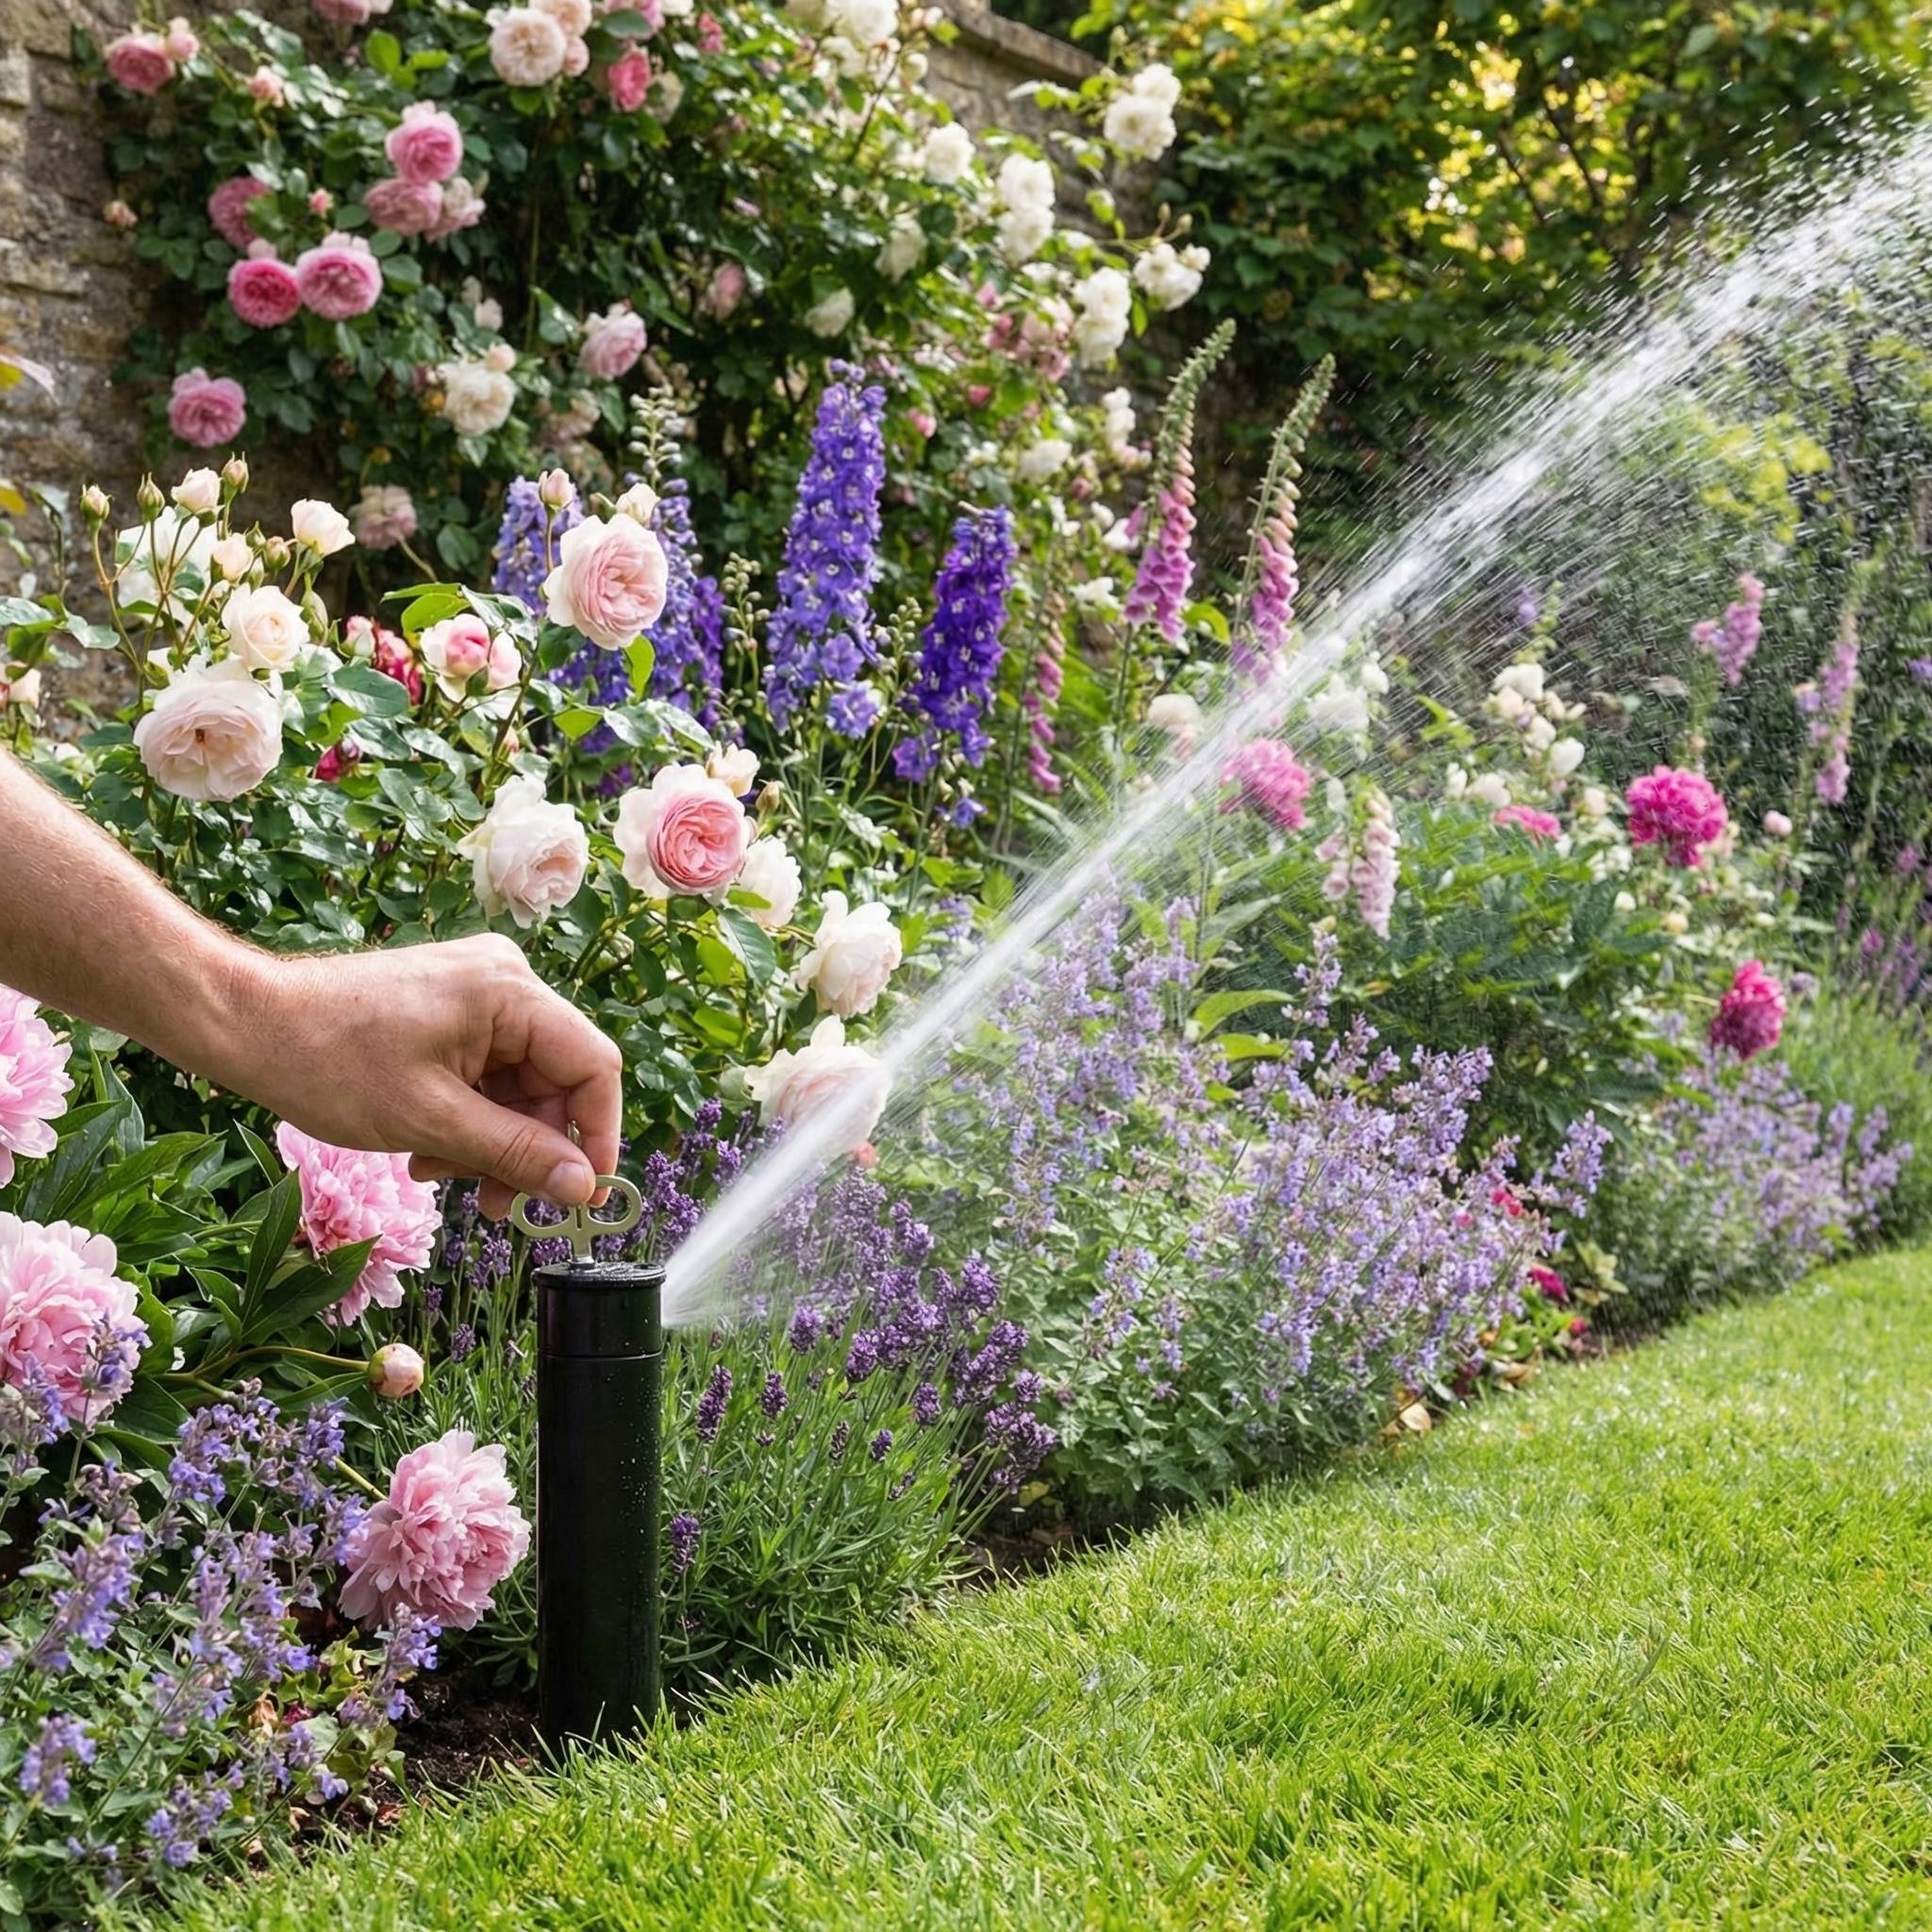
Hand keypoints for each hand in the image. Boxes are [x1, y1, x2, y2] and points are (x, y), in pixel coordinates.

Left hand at [215, 934, 621, 1218]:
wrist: (246, 1024)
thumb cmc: (329, 1063)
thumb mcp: (431, 1121)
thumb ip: (515, 1154)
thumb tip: (583, 1188)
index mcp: (510, 991)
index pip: (591, 1066)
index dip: (595, 1135)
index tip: (582, 1196)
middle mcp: (504, 981)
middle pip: (554, 1080)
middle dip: (526, 1148)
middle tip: (492, 1206)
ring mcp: (476, 992)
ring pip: (518, 1085)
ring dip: (489, 1140)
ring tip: (438, 1176)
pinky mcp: (451, 1009)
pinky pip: (486, 1073)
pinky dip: (466, 1117)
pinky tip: (427, 1150)